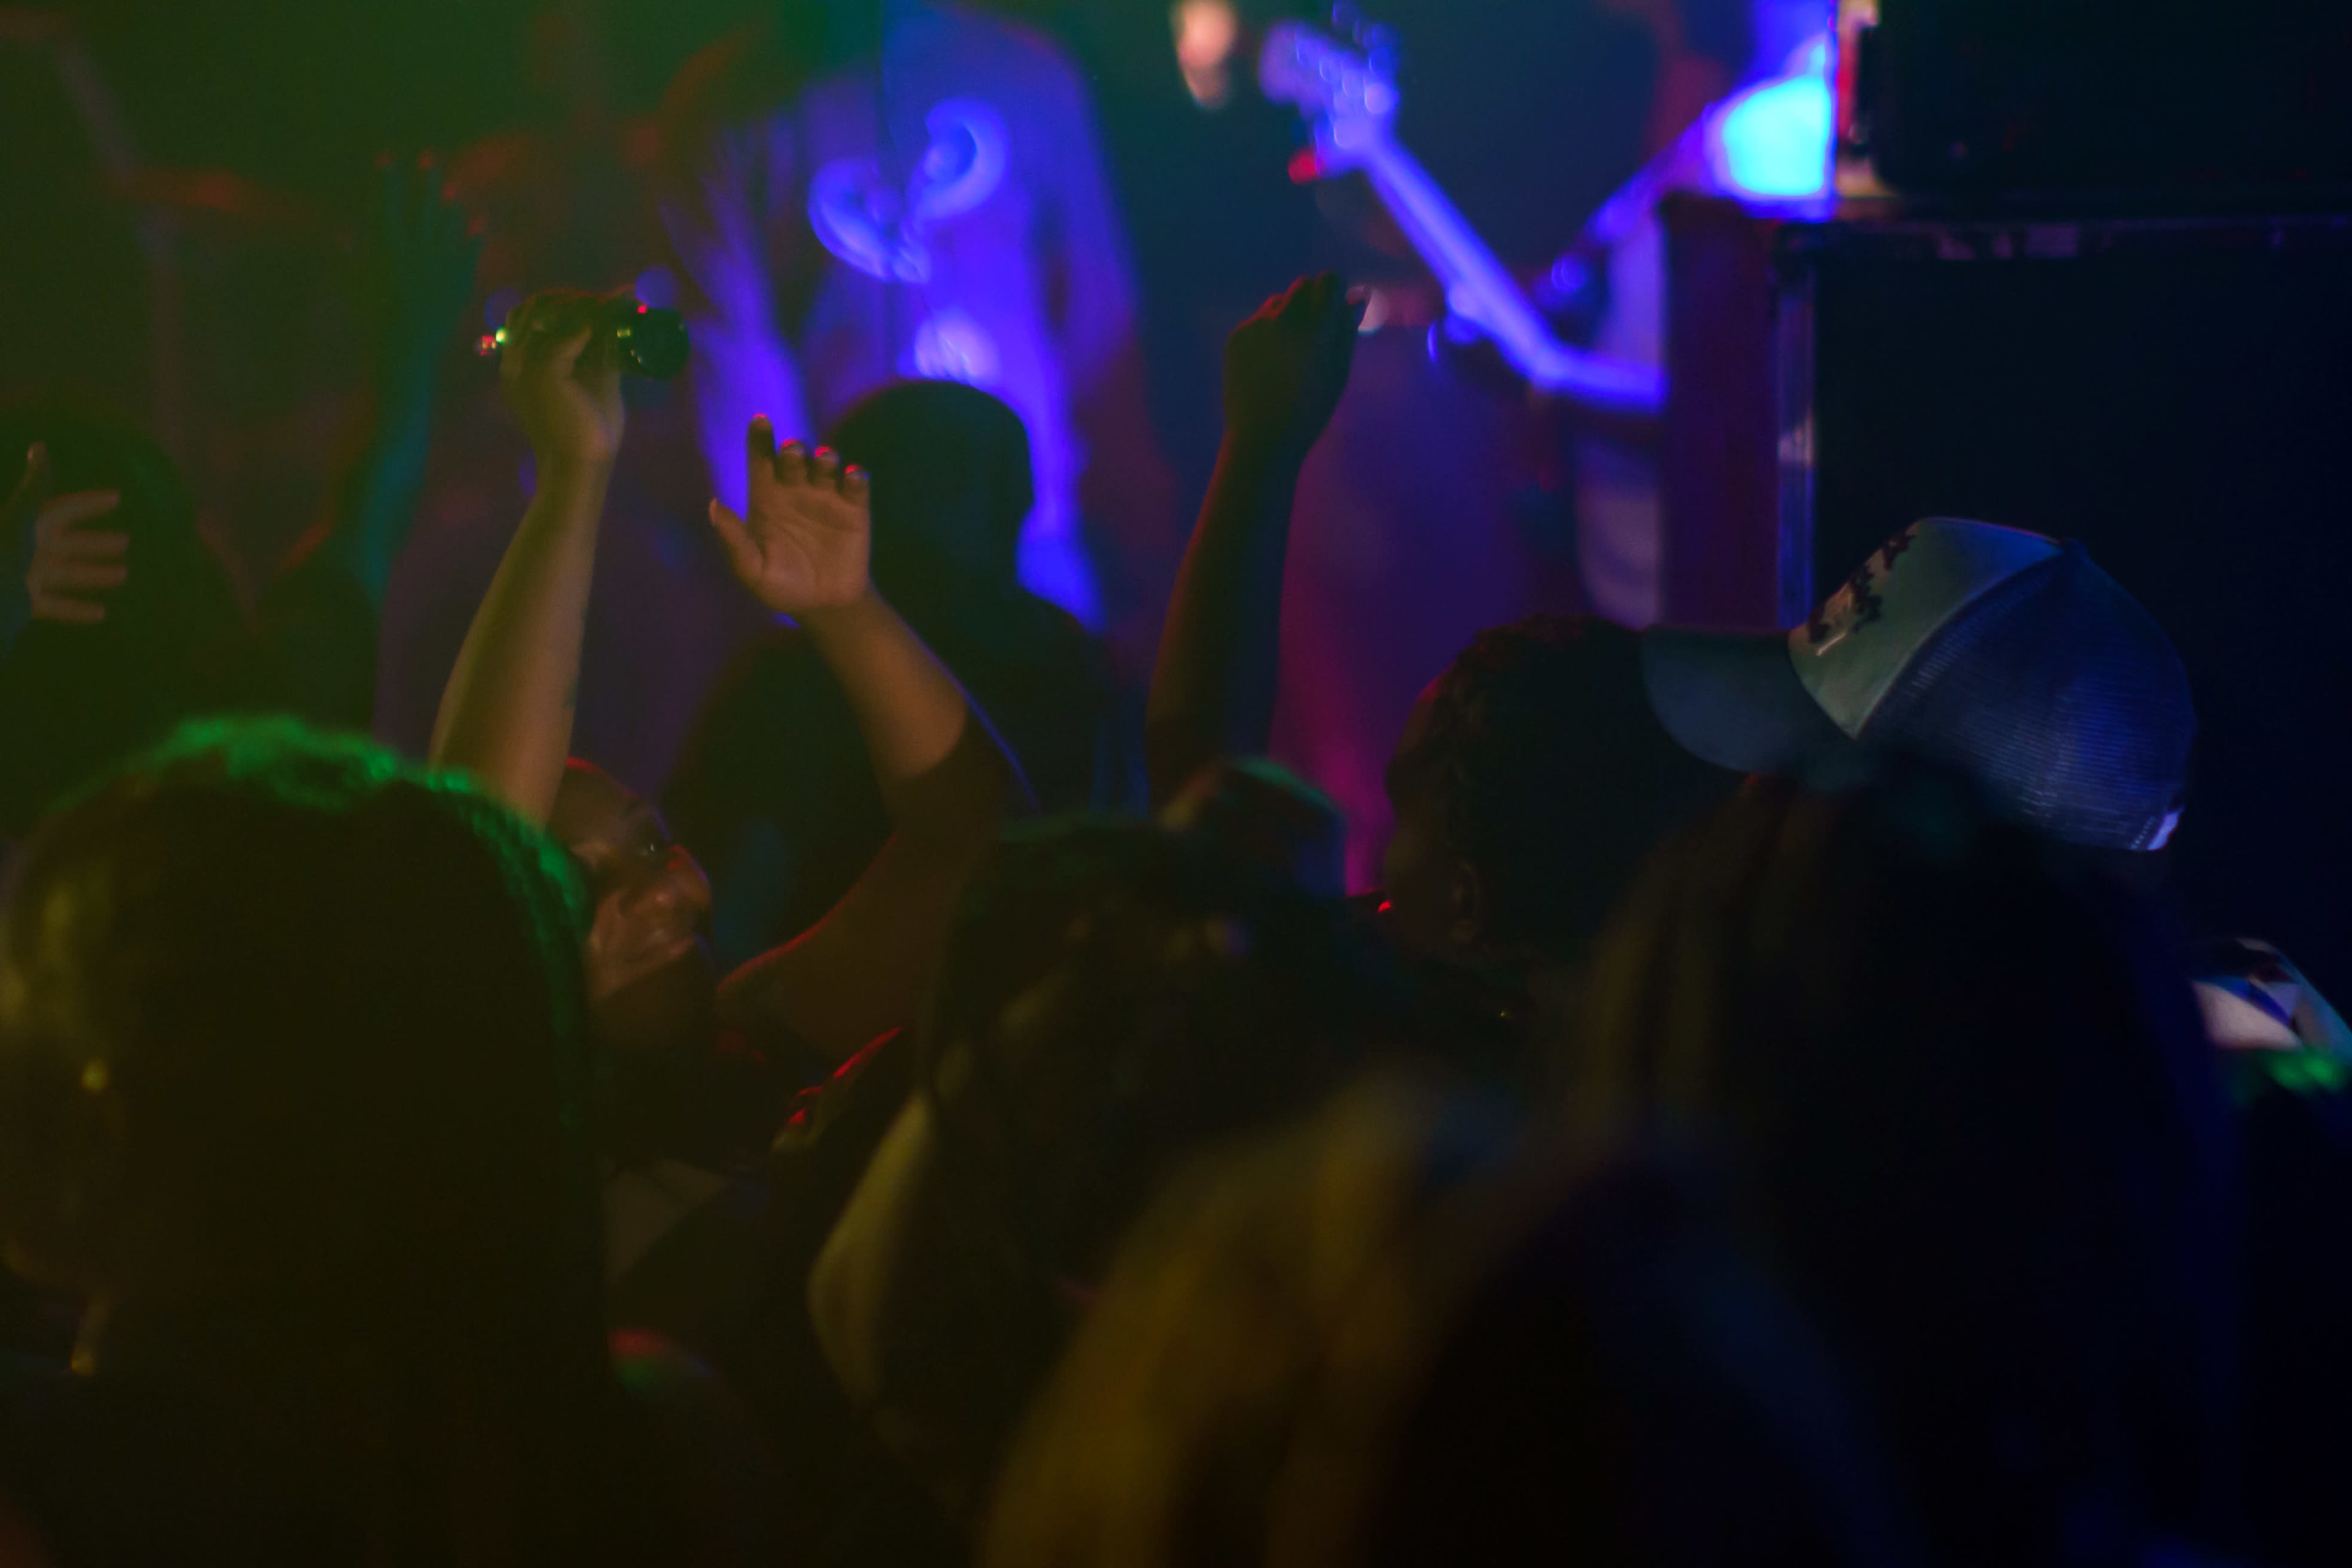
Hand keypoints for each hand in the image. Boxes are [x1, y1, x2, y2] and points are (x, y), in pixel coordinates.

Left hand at [5, 445, 127, 625]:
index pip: (63, 509)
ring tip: (122, 574)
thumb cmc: (3, 555)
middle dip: (96, 542)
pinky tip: (100, 613)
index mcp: (27, 526)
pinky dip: (77, 608)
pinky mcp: (24, 602)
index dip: (89, 502)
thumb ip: (35, 488)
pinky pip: (55, 604)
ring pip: (66, 573)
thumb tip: (41, 447)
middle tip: (126, 542)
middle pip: (68, 542)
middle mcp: (27, 548)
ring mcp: (25, 576)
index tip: (117, 498)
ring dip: (94, 574)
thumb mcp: (20, 519)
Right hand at [359, 151, 482, 397]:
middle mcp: (411, 255)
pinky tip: (479, 221)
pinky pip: (468, 256)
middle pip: (419, 210)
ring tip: (452, 185)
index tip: (387, 159)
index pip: (384, 207)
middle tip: (430, 157)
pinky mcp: (455, 285)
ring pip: (445, 229)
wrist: (402, 351)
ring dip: (448, 206)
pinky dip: (474, 238)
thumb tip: (342, 234)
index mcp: (383, 252)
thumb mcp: (353, 288)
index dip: (386, 182)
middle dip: (424, 182)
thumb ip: (348, 260)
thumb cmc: (371, 321)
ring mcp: (436, 269)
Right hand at [500, 291, 625, 478]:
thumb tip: (619, 330)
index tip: (596, 301)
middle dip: (570, 298)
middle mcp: (513, 362)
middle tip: (606, 300)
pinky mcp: (543, 375)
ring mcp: (523, 367)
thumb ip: (600, 356)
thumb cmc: (589, 432)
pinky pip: (564, 337)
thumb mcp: (595, 383)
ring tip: (609, 305)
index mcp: (518, 365)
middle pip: (533, 308)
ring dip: (579, 304)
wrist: (582, 467)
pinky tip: (606, 320)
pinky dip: (587, 324)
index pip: (527, 316)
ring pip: (546, 315)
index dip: (560, 301)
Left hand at [706, 416, 871, 615]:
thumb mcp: (751, 570)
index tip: (760, 420)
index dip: (759, 437)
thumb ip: (733, 540)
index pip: (761, 459)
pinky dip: (856, 476)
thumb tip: (713, 506)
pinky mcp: (854, 509)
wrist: (824, 607)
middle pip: (794, 456)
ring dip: (825, 456)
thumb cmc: (781, 587)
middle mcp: (796, 489)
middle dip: (794, 448)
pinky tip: (852, 476)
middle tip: (793, 453)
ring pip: (825, 463)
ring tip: (824, 461)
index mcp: (767, 497)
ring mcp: (826, 496)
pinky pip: (856, 485)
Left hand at [1222, 272, 1365, 464]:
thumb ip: (1346, 331)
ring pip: (1278, 301)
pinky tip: (1266, 363)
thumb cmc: (1309, 411)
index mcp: (1316, 329)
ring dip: (1286, 315)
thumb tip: (1355, 297)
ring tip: (1286, 353)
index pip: (1328, 280)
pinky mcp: (1237, 335)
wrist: (1261, 437)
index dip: (1333, 294)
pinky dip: (1265, 332)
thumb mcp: (1338, 373)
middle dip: (1310, 300)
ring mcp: (1256, 325)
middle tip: (1311, 333)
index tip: (1332, 312)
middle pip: (1302, 285)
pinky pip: (1258, 320)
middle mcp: (1284, 318)